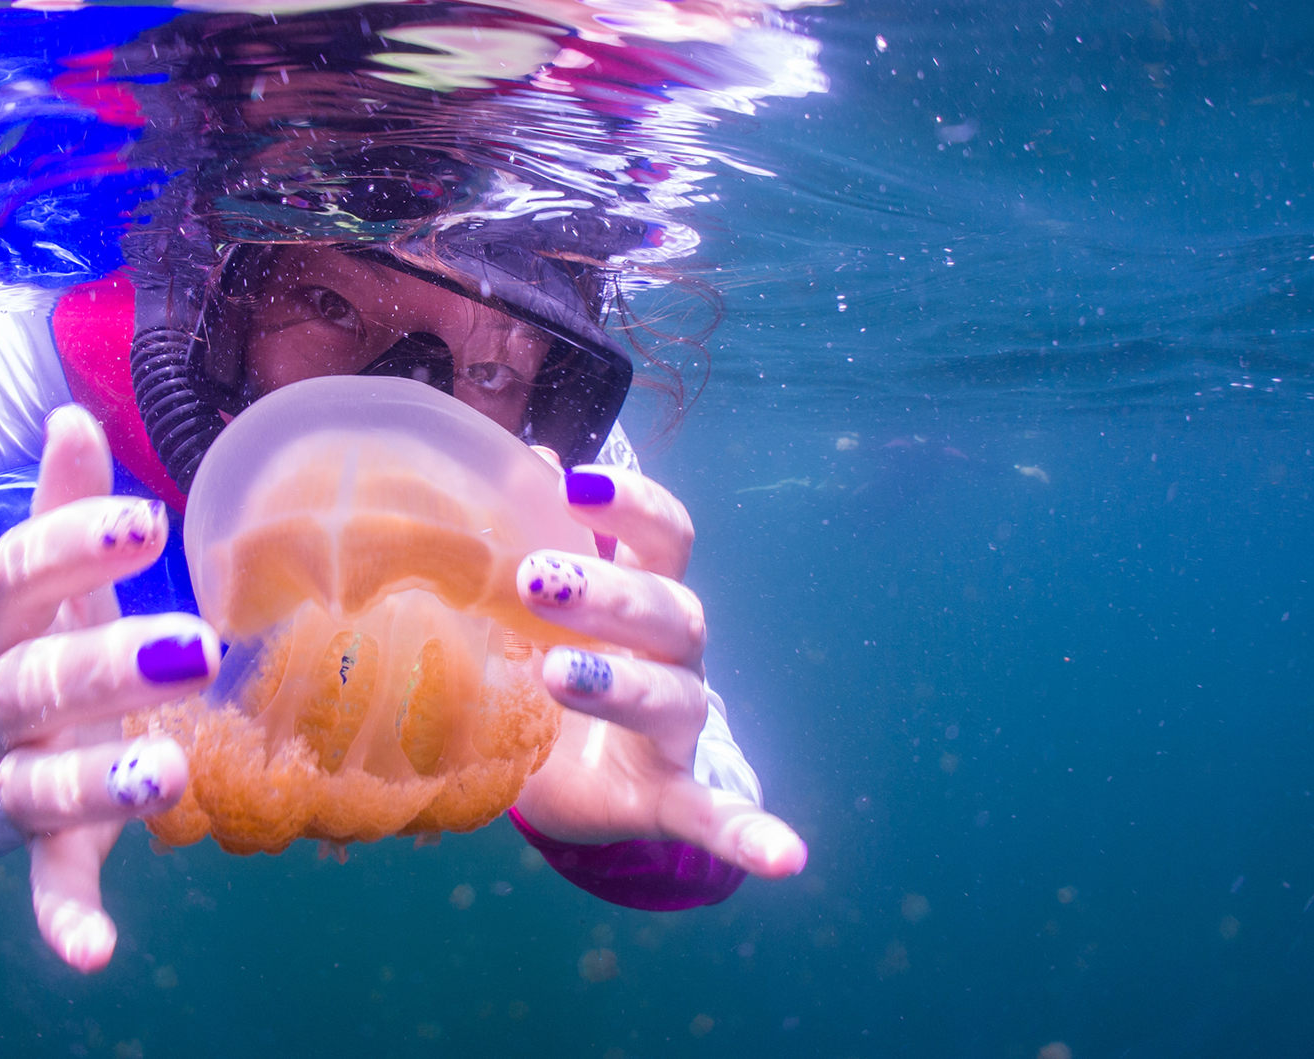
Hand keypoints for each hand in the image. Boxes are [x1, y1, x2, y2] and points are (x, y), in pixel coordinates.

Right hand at [0, 406, 220, 971]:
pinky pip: (48, 885)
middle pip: (38, 681)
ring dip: (98, 782)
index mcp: (0, 622)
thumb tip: (70, 411)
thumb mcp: (42, 571)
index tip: (145, 520)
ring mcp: (14, 775)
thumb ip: (62, 503)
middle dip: (107, 663)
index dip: (74, 546)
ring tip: (166, 773)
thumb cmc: (30, 637)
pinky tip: (95, 956)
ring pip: (42, 786)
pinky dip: (66, 921)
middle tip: (194, 646)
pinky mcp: (41, 842)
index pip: (19, 576)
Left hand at [512, 465, 806, 878]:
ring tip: (559, 675)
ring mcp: (680, 727)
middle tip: (534, 578)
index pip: (663, 535)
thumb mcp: (544, 604)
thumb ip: (539, 530)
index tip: (574, 481)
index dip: (630, 505)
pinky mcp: (673, 798)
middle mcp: (676, 654)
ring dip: (621, 685)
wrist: (590, 774)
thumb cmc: (569, 660)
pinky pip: (720, 817)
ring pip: (673, 697)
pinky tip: (786, 858)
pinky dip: (754, 835)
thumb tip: (527, 455)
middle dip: (605, 591)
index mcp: (646, 596)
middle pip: (667, 610)